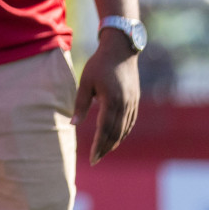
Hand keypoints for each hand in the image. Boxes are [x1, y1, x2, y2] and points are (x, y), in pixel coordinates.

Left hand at [72, 31, 140, 163]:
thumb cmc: (99, 64)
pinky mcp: (135, 100)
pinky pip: (130, 122)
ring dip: (114, 142)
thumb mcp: (85, 82)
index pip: (105, 129)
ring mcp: (132, 103)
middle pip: (116, 133)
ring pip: (124, 129)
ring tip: (103, 152)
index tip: (92, 158)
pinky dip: (123, 133)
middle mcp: (125, 105)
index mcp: (111, 101)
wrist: (121, 50)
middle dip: (105, 148)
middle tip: (95, 159)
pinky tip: (116, 138)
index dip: (98, 145)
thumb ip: (80, 104)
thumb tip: (73, 124)